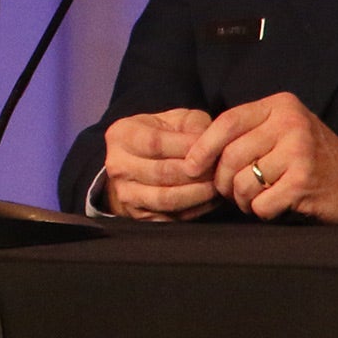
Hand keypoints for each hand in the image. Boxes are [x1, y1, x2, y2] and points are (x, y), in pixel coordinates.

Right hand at [98, 107, 217, 220]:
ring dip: (197, 193)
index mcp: (122, 135)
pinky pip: (170, 217)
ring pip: (165, 198)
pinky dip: (194, 210)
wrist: (140, 162)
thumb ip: (193, 124)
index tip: (212, 149)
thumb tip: (209, 142)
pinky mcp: (138, 215)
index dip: (187, 148)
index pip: (155, 143)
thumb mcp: (175, 120)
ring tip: (216, 185)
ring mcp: (125, 193)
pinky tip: (209, 200)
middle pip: (161, 172)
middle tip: (219, 169)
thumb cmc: (163, 136)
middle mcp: (117, 165)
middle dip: (196, 173)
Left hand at [187, 92, 337, 223]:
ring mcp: (299, 152)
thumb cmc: (309, 157)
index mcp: (280, 106)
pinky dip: (260, 211)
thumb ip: (246, 133)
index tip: (190, 166)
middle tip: (230, 192)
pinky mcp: (304, 181)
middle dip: (222, 181)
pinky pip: (261, 203)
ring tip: (253, 199)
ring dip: (242, 199)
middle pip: (231, 155)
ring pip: (243, 182)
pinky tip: (271, 207)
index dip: (203, 146)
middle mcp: (291, 123)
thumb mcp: (281, 131)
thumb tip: (194, 152)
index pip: (227, 122)